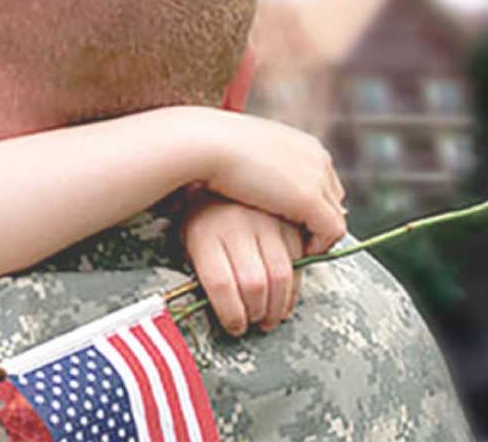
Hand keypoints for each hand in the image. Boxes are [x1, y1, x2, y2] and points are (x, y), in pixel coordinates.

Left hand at [181, 189, 303, 335]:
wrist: (220, 159)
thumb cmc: (201, 209)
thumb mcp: (189, 238)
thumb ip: (203, 268)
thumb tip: (223, 305)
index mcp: (206, 234)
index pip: (221, 285)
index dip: (231, 314)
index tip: (235, 327)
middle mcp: (236, 226)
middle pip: (254, 284)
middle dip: (258, 313)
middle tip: (257, 323)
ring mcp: (264, 220)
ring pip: (281, 274)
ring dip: (280, 304)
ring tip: (272, 315)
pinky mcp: (286, 216)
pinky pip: (298, 255)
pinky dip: (295, 280)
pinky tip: (286, 291)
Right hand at [197, 108, 345, 254]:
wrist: (209, 145)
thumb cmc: (214, 147)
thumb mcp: (246, 154)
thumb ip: (262, 166)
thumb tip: (255, 182)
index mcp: (303, 145)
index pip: (323, 181)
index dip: (310, 206)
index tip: (291, 223)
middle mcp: (317, 159)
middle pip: (333, 200)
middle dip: (316, 222)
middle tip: (295, 241)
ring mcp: (316, 178)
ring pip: (335, 217)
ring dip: (317, 237)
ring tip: (295, 252)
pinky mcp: (311, 199)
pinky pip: (331, 232)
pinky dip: (318, 246)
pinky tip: (295, 254)